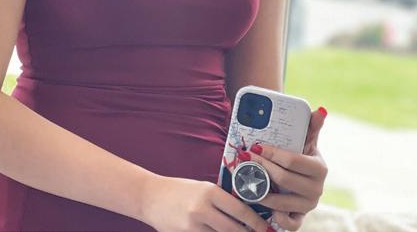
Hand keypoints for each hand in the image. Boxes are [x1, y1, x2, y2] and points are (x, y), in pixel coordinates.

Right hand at [141, 174, 271, 231]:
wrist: (150, 196)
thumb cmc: (179, 190)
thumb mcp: (202, 188)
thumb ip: (221, 200)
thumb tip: (245, 215)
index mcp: (210, 192)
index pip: (240, 210)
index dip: (257, 222)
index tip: (266, 228)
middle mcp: (202, 209)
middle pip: (234, 230)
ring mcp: (193, 226)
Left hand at [247, 107, 327, 230]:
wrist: (302, 177)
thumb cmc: (301, 154)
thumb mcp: (306, 140)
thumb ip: (312, 126)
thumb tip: (320, 109)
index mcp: (319, 168)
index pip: (292, 160)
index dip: (272, 153)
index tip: (255, 146)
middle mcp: (317, 189)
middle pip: (285, 180)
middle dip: (262, 168)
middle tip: (246, 159)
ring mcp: (309, 205)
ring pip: (284, 202)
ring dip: (262, 192)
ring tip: (247, 181)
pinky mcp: (300, 217)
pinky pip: (291, 224)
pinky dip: (279, 219)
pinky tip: (267, 209)